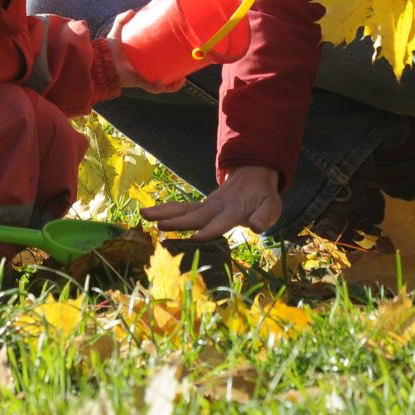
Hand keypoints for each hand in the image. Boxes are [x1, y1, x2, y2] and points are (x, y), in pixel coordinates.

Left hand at [107, 10, 181, 93]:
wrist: (101, 62)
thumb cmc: (108, 49)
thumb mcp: (116, 32)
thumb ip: (121, 19)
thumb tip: (133, 10)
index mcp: (143, 59)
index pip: (159, 61)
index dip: (170, 60)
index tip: (181, 54)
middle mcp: (144, 69)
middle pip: (164, 74)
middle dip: (176, 75)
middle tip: (186, 70)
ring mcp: (142, 77)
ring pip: (161, 84)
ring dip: (172, 85)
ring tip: (182, 81)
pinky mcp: (138, 82)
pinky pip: (150, 87)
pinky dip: (158, 87)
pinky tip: (163, 83)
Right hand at [141, 165, 281, 241]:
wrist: (254, 175)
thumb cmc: (263, 197)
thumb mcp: (271, 207)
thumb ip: (264, 216)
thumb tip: (257, 227)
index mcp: (234, 209)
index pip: (221, 221)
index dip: (210, 230)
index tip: (195, 238)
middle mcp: (217, 206)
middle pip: (195, 215)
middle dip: (177, 221)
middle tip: (159, 226)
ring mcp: (207, 205)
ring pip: (184, 209)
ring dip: (164, 212)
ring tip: (144, 214)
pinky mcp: (201, 206)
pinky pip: (181, 208)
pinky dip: (165, 210)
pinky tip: (148, 215)